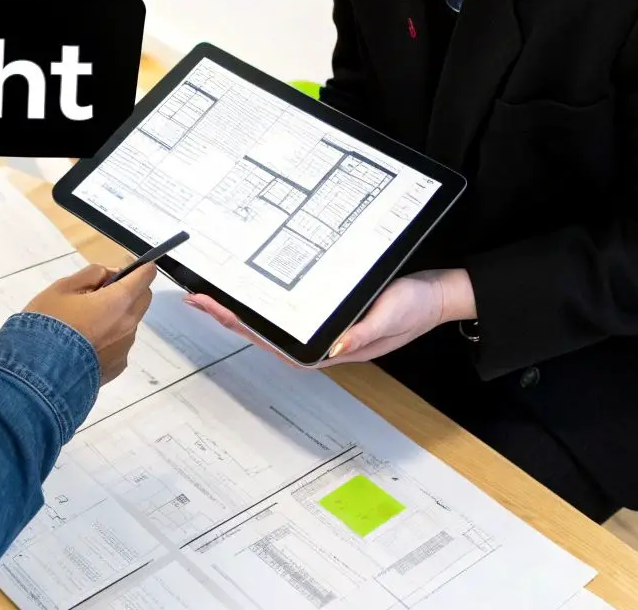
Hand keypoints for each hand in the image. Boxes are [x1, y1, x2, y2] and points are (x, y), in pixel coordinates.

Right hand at [23, 262, 158, 383]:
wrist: (38, 373)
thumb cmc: (48, 324)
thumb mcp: (62, 288)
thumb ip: (91, 275)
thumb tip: (109, 275)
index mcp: (118, 302)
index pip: (145, 277)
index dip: (139, 269)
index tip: (128, 268)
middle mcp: (129, 325)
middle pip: (142, 300)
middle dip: (130, 291)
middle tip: (100, 293)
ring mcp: (125, 349)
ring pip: (129, 324)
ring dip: (116, 317)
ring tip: (84, 325)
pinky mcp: (117, 367)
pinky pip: (119, 345)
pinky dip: (108, 340)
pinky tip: (83, 347)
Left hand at [184, 268, 475, 367]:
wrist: (438, 293)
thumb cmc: (416, 307)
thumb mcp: (391, 316)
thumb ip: (363, 333)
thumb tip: (334, 348)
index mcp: (331, 350)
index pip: (277, 344)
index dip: (245, 330)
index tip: (219, 312)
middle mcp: (321, 341)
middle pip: (266, 332)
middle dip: (230, 317)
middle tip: (198, 297)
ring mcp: (323, 325)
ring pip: (272, 319)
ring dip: (242, 307)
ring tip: (211, 293)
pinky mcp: (327, 308)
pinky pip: (288, 305)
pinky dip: (264, 297)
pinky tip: (249, 288)